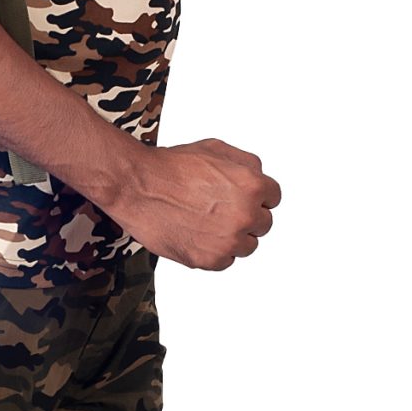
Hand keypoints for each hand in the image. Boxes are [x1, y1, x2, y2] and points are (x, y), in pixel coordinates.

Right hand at [103, 137, 280, 270]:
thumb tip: (259, 175)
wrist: (138, 186)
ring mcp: (228, 240)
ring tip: (208, 223)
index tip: (244, 199)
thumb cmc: (170, 167)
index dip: (257, 197)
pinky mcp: (210, 259)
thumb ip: (246, 163)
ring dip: (233, 237)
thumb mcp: (215, 149)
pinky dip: (214, 251)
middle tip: (222, 210)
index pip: (273, 198)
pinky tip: (197, 234)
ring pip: (247, 246)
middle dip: (246, 217)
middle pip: (263, 224)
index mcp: (252, 185)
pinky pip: (225, 261)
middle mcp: (245, 214)